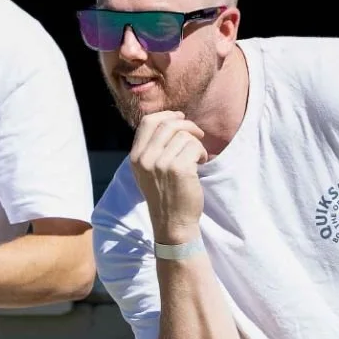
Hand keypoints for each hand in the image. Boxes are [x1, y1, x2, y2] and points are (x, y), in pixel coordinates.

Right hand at [129, 111, 208, 245]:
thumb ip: (152, 147)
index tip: (181, 118)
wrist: (173, 223)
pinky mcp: (179, 169)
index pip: (148, 122)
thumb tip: (171, 120)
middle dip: (187, 126)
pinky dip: (202, 153)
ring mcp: (161, 164)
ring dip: (196, 143)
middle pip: (168, 124)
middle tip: (198, 135)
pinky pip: (194, 147)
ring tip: (198, 157)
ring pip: (184, 136)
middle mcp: (145, 159)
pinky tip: (201, 163)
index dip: (167, 115)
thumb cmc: (166, 195)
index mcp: (136, 157)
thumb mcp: (149, 170)